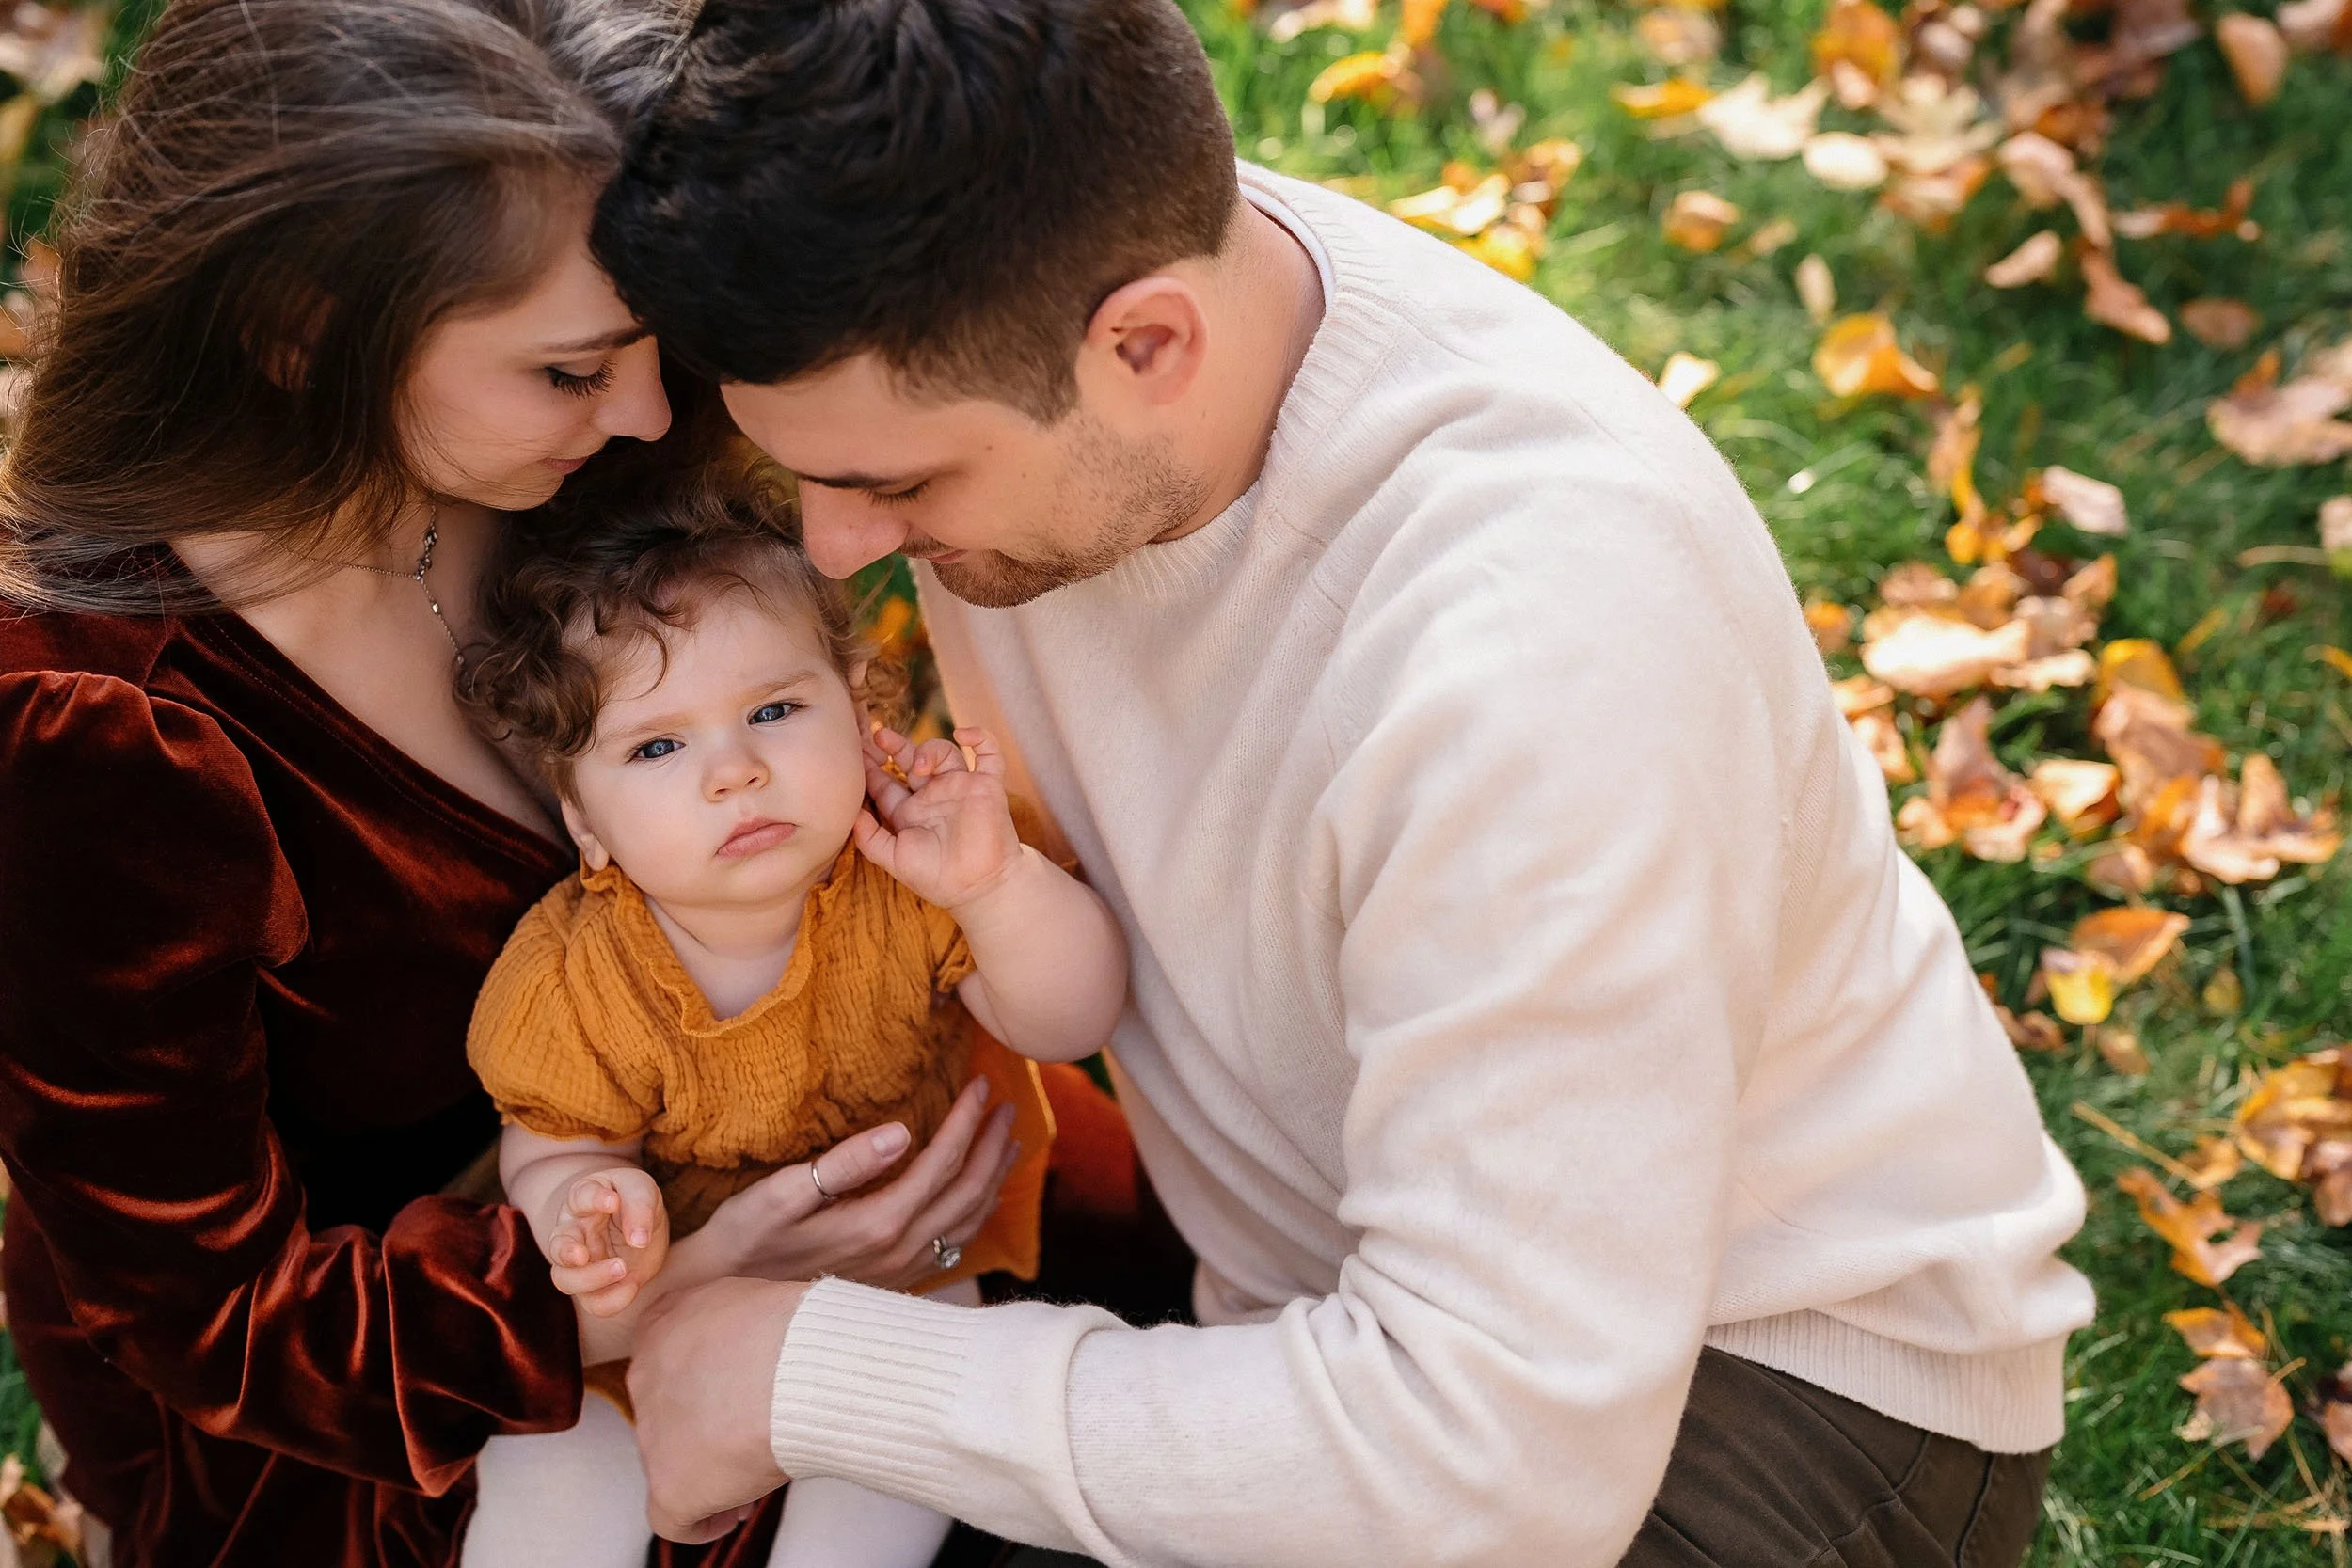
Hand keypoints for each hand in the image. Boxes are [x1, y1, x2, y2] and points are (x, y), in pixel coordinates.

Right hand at [549, 1167, 668, 1316]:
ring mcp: (580, 1264)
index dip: (593, 1199)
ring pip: (566, 1280)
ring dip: (591, 1279)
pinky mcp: (595, 1287)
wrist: (639, 1226)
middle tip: (584, 1255)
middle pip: (558, 1246)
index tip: (613, 1201)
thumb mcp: (642, 1190)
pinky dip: (612, 1300)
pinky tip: (633, 1285)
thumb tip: (638, 1240)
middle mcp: (573, 1232)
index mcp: (583, 1199)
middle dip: (567, 1253)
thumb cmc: (634, 1200)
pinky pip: (594, 1303)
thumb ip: (639, 1206)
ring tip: (622, 1268)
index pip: (580, 1196)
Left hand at [630, 1276, 807, 1541]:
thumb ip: (730, 1326)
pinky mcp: (669, 1484)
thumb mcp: (750, 1301)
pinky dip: (701, 1521)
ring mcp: (652, 1433)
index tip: (731, 1400)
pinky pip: (672, 1518)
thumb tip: (749, 1352)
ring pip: (672, 1463)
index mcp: (661, 1324)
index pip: (668, 1361)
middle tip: (745, 1438)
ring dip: (709, 1471)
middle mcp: (644, 1375)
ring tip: (754, 1475)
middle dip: (703, 1430)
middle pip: (667, 1413)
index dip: (700, 1386)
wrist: (802, 1370)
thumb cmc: (795, 1330)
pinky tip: (730, 1515)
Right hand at [680, 1073, 1020, 1292]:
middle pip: (967, 1192)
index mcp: (878, 1225)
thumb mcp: (781, 1194)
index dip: (967, 1121)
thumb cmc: (745, 1237)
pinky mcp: (893, 1282)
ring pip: (967, 1222)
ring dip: (993, 1178)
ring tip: (1008, 1143)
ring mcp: (900, 1272)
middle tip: (1008, 1106)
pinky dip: (976, 1212)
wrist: (724, 1298)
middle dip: (992, 1145)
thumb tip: (900, 1133)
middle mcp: (899, 1253)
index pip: (943, 1163)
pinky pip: (953, 1244)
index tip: (982, 1086)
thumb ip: (844, 1165)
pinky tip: (979, 1195)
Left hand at [855, 725, 1023, 911]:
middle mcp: (933, 797)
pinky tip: (964, 734)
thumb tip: (851, 813)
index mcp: (910, 813)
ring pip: (944, 752)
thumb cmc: (937, 879)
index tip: (856, 752)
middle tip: (878, 734)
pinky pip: (989, 754)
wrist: (980, 888)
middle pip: (910, 760)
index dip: (870, 767)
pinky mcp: (987, 786)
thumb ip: (869, 837)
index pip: (886, 783)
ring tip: (921, 765)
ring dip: (930, 749)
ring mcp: (960, 788)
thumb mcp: (893, 859)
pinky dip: (980, 738)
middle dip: (894, 745)